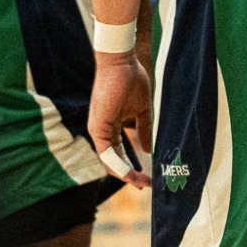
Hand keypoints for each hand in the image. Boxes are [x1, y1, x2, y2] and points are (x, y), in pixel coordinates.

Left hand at [89, 52, 153, 187]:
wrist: (121, 62)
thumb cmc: (130, 79)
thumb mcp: (141, 110)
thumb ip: (144, 129)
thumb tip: (148, 149)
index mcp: (111, 126)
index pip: (120, 154)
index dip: (133, 167)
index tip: (149, 177)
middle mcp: (102, 131)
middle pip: (114, 161)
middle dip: (131, 176)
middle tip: (147, 185)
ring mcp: (98, 129)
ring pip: (109, 161)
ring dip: (126, 174)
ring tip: (142, 182)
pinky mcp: (98, 126)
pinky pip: (107, 153)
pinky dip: (119, 165)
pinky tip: (131, 174)